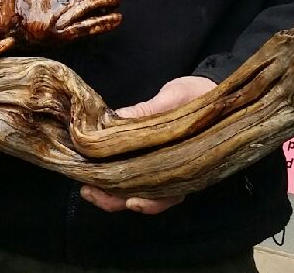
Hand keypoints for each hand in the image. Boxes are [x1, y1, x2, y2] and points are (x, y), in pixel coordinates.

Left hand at [79, 75, 216, 214]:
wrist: (207, 90)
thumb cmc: (197, 96)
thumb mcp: (175, 98)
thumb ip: (151, 110)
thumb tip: (118, 117)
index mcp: (186, 163)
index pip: (169, 195)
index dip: (151, 202)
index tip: (132, 202)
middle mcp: (173, 172)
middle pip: (145, 197)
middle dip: (116, 200)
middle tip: (90, 192)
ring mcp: (160, 167)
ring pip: (135, 190)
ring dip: (110, 192)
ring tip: (87, 188)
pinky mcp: (148, 157)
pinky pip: (130, 173)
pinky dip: (112, 176)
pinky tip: (94, 172)